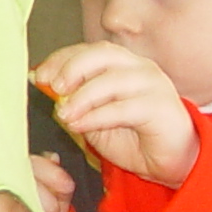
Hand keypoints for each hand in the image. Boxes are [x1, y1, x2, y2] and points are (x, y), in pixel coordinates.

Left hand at [34, 43, 199, 187]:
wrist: (171, 161)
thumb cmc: (133, 136)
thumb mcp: (94, 116)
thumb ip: (74, 99)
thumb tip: (43, 85)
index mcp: (123, 64)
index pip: (90, 50)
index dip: (62, 59)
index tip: (40, 76)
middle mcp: (139, 68)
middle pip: (103, 54)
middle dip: (73, 68)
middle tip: (54, 88)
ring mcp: (153, 85)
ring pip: (112, 79)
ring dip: (82, 96)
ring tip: (65, 114)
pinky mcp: (161, 106)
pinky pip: (124, 107)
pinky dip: (96, 116)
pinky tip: (80, 125)